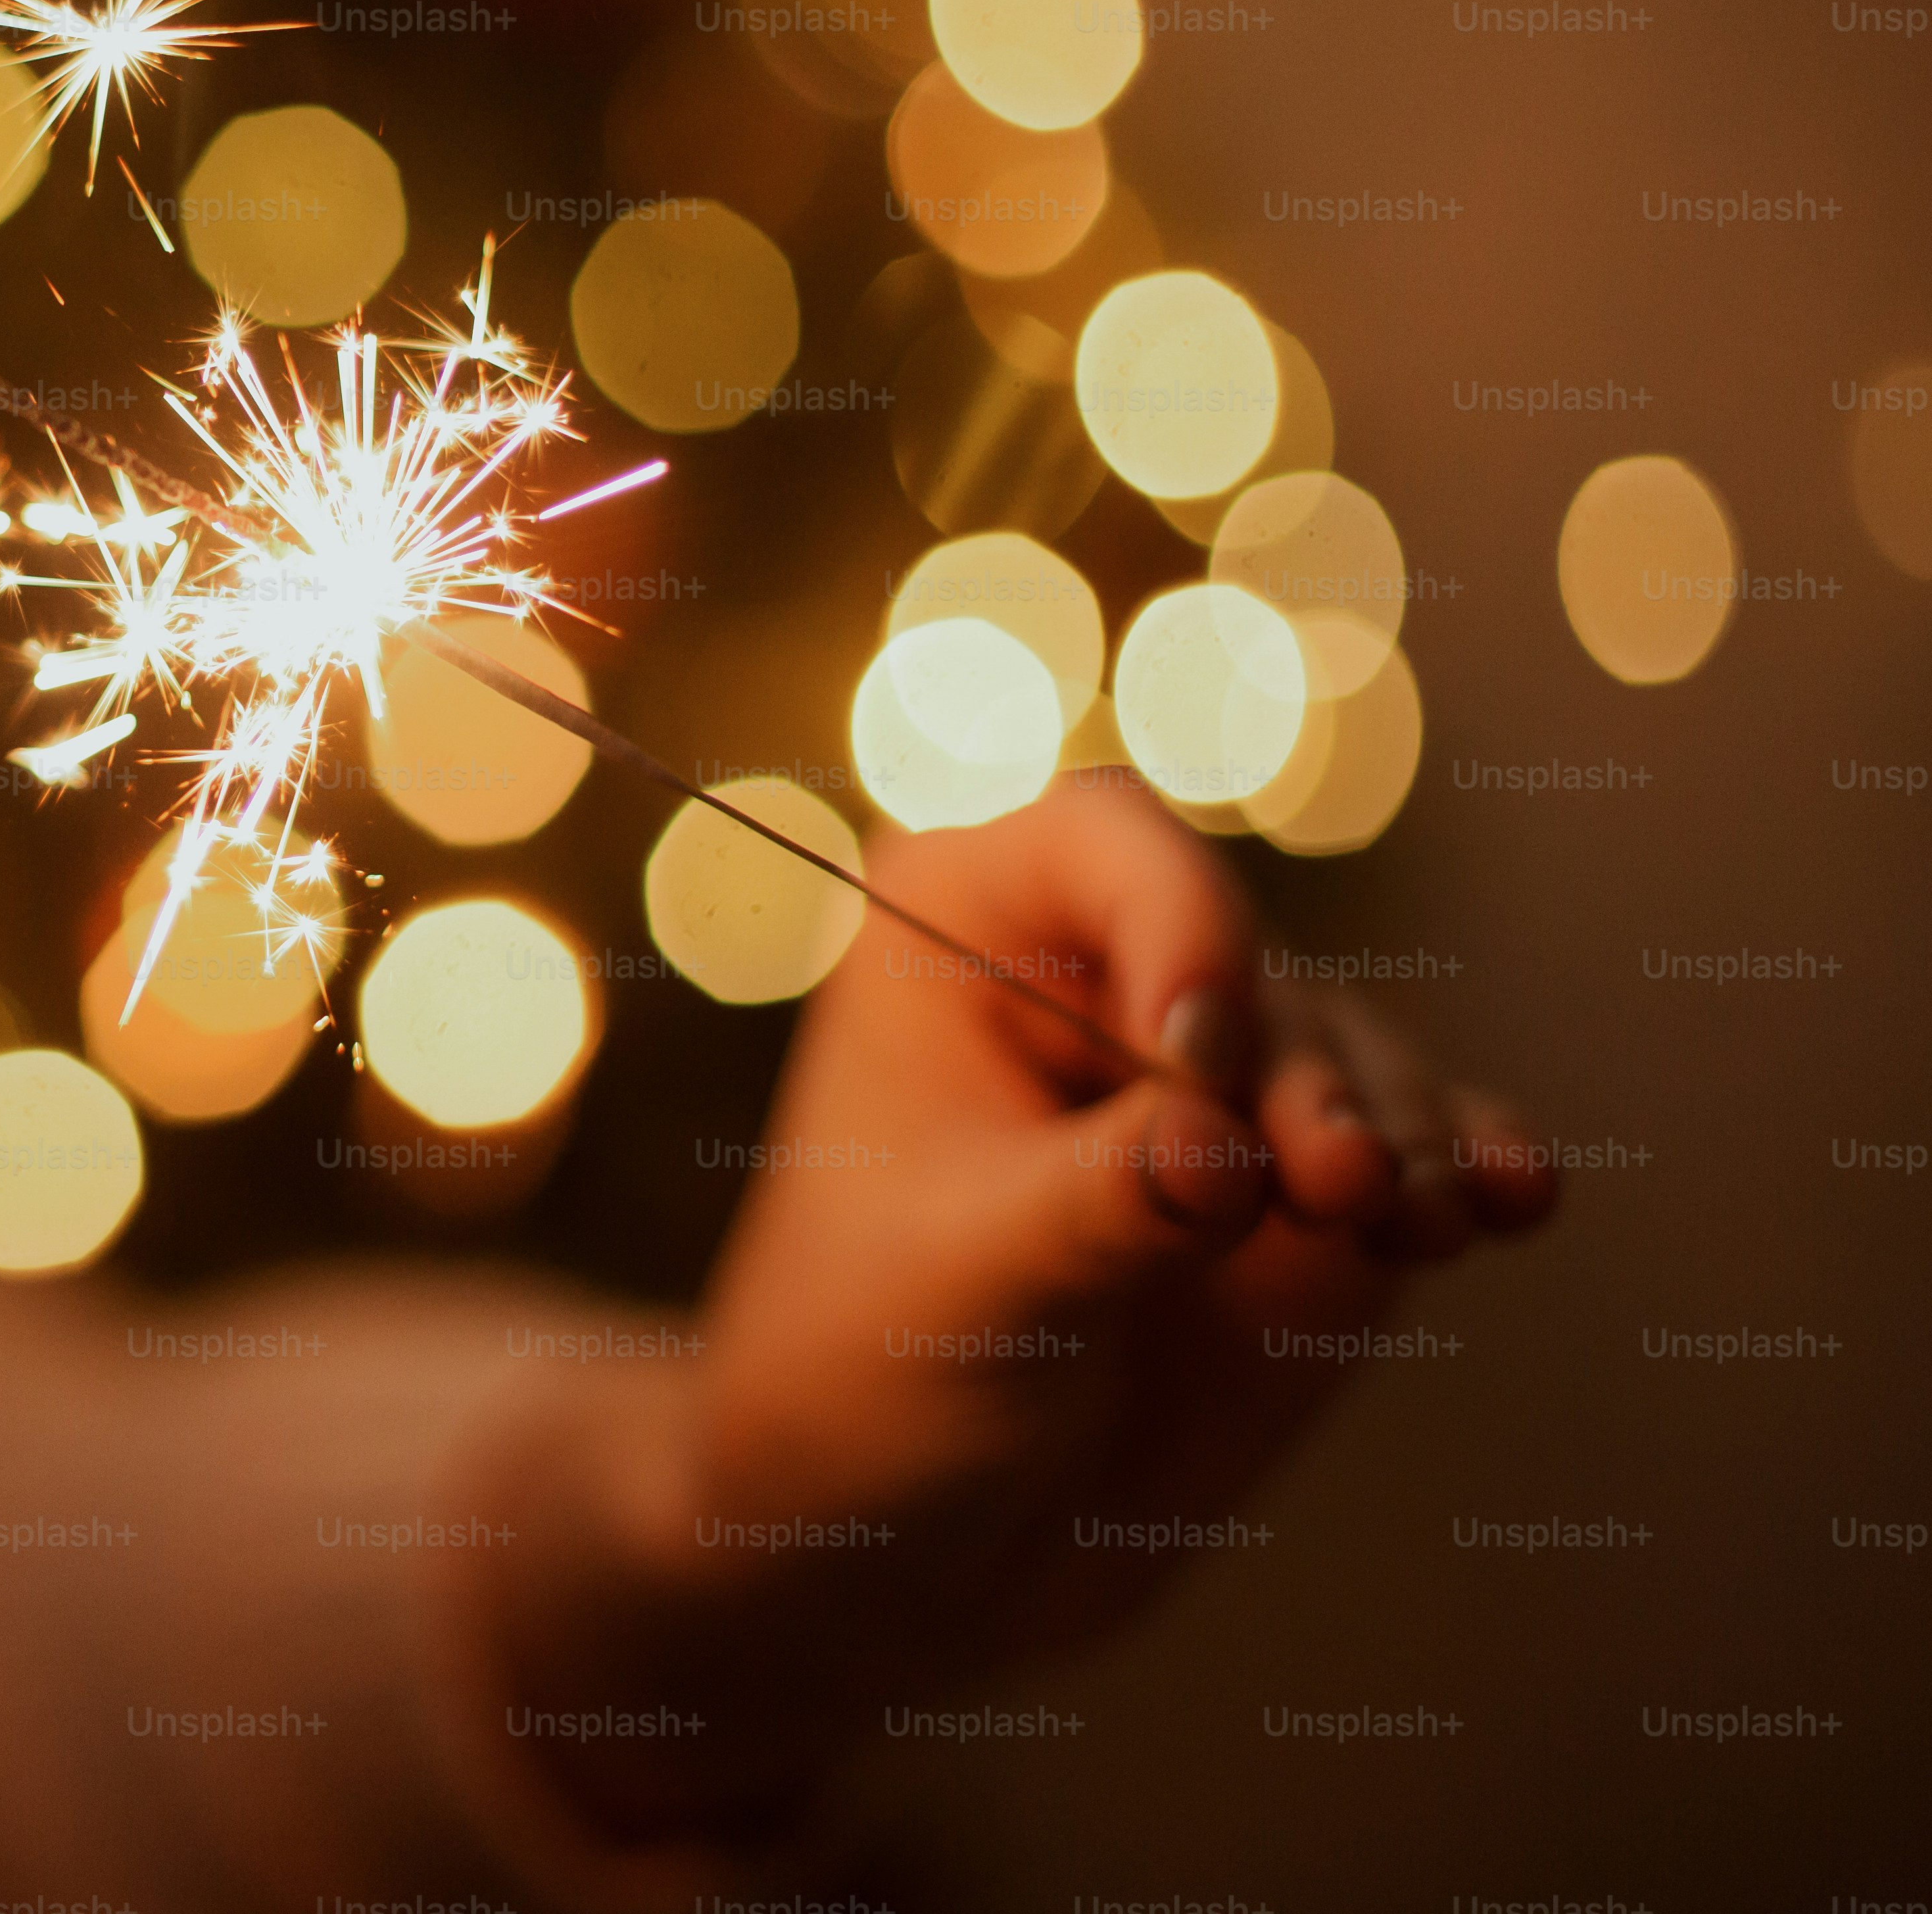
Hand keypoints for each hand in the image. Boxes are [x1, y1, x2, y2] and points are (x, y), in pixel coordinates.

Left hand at [691, 782, 1551, 1656]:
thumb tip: (1220, 1153)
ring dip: (1395, 1131)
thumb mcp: (963, 1286)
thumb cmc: (869, 1377)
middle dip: (1303, 1072)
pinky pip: (1414, 1146)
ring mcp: (1219, 1079)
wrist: (909, 1542)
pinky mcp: (1307, 1187)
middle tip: (1329, 1182)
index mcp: (961, 932)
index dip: (1175, 920)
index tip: (1188, 1052)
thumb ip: (1095, 1205)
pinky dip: (1466, 1165)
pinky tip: (1514, 1198)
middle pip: (1255, 960)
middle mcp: (1104, 970)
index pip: (1103, 842)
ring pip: (1349, 1054)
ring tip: (1412, 1222)